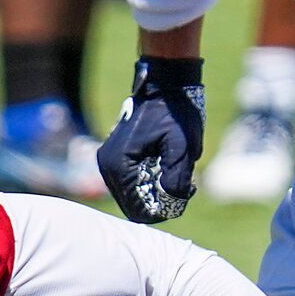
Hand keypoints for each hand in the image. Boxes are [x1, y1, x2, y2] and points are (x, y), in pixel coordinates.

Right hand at [98, 57, 206, 222]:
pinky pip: (131, 183)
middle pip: (133, 206)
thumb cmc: (175, 113)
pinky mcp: (115, 157)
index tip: (185, 194)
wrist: (165, 85)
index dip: (162, 210)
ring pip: (133, 196)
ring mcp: (108, 162)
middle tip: (186, 186)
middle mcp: (107, 167)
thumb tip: (171, 203)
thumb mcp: (183, 147)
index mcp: (119, 165)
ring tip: (179, 176)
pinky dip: (149, 182)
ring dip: (155, 193)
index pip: (137, 209)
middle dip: (160, 202)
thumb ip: (176, 178)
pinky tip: (167, 169)